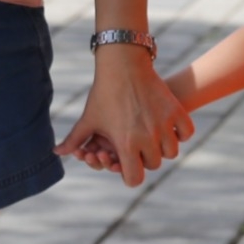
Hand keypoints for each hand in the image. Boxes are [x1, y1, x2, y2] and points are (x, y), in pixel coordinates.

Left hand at [54, 45, 193, 187]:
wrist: (123, 64)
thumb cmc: (103, 92)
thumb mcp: (89, 118)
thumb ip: (75, 139)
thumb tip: (56, 152)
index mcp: (126, 144)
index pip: (134, 179)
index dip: (130, 175)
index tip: (128, 165)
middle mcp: (147, 138)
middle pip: (153, 165)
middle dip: (146, 159)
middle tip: (140, 147)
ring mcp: (163, 125)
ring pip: (171, 152)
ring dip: (164, 148)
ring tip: (155, 137)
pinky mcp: (176, 111)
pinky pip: (186, 133)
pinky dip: (181, 133)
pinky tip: (170, 128)